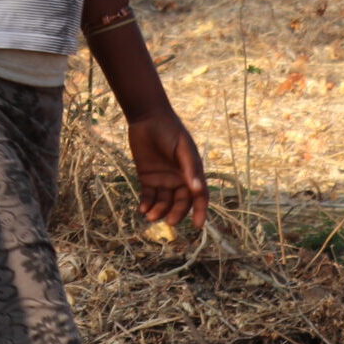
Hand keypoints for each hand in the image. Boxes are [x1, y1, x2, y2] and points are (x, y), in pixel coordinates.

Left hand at [126, 111, 207, 228]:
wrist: (148, 118)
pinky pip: (148, 195)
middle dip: (176, 214)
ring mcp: (163, 180)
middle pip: (180, 203)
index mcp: (192, 173)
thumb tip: (197, 189)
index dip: (200, 211)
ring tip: (150, 216)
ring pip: (164, 202)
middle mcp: (179, 180)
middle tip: (169, 222)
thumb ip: (189, 168)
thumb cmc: (171, 131)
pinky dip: (146, 204)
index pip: (199, 196)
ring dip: (159, 211)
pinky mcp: (147, 178)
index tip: (198, 225)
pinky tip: (142, 209)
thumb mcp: (183, 148)